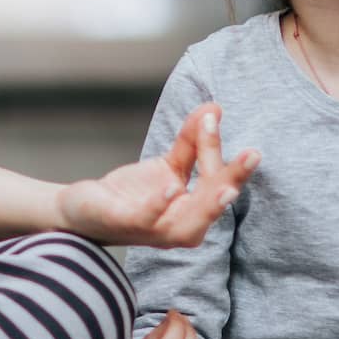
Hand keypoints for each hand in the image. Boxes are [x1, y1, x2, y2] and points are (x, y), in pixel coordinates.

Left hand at [55, 104, 258, 249]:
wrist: (84, 211)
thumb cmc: (134, 195)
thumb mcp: (168, 166)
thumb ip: (192, 142)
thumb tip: (214, 108)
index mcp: (195, 212)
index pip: (216, 181)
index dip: (216, 148)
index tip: (213, 114)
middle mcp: (180, 227)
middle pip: (212, 204)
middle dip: (233, 180)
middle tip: (253, 154)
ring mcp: (155, 230)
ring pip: (189, 223)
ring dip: (209, 205)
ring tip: (226, 186)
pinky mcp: (127, 224)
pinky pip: (148, 219)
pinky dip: (160, 205)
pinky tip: (171, 187)